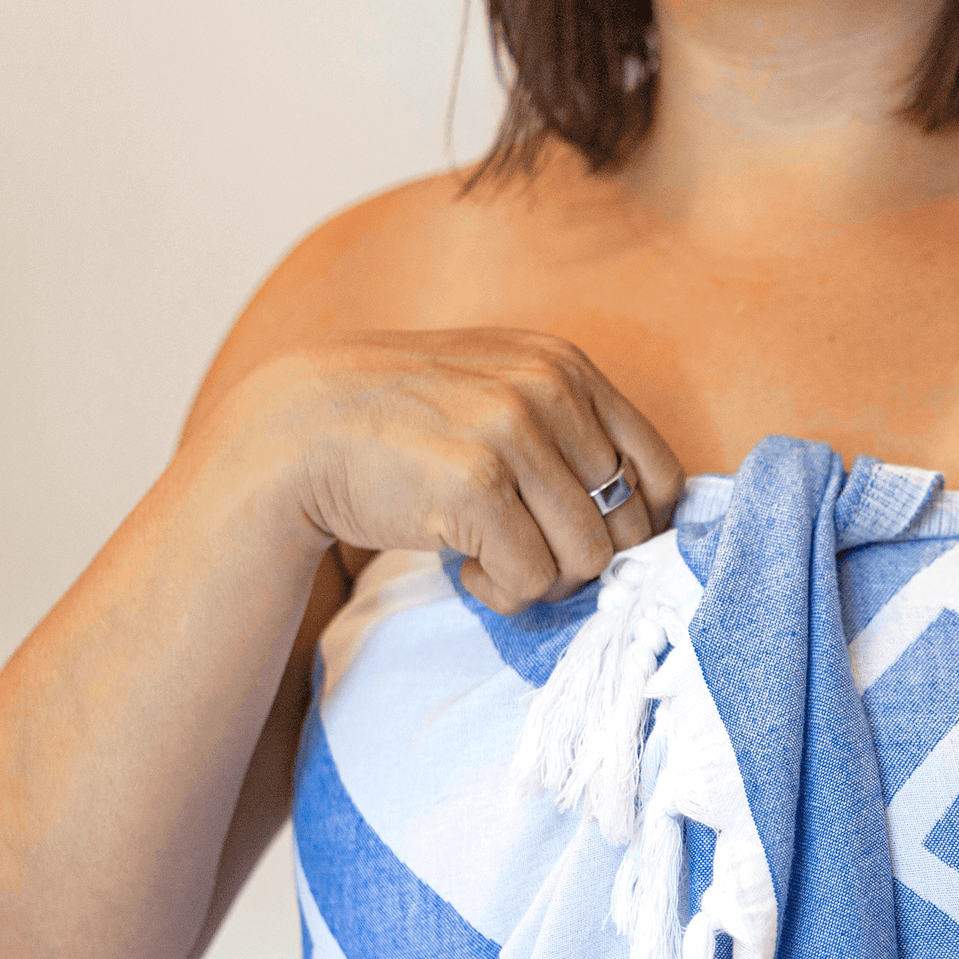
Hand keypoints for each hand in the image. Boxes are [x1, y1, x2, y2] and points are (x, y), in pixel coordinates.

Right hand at [219, 328, 684, 613]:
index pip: (662, 473)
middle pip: (629, 526)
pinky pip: (533, 579)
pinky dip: (501, 592)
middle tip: (528, 555)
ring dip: (541, 580)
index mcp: (568, 366)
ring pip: (588, 559)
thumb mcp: (498, 393)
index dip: (641, 529)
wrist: (296, 430)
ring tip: (490, 558)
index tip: (595, 546)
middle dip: (584, 560)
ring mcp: (514, 434)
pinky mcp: (476, 486)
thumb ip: (570, 432)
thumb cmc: (405, 425)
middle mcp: (550, 390)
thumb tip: (650, 512)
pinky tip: (462, 565)